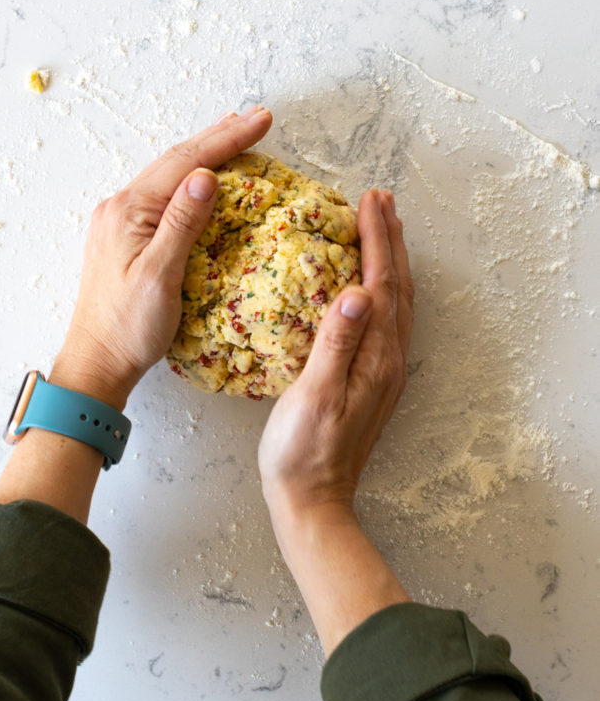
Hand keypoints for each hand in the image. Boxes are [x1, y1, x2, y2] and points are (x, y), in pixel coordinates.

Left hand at [51, 107, 272, 408]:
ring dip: (204, 153)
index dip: (227, 140)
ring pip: (169, 174)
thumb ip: (181, 224)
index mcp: (129, 211)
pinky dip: (190, 177)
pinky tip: (203, 178)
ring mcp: (120, 221)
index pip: (186, 163)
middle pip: (176, 160)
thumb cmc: (128, 328)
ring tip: (234, 134)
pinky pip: (163, 193)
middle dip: (219, 136)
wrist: (96, 362)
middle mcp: (121, 208)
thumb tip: (205, 176)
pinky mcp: (125, 237)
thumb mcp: (159, 276)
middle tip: (257, 118)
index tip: (262, 121)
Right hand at [259, 189, 412, 519]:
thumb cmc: (303, 453)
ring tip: (381, 227)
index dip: (377, 239)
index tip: (370, 200)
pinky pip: (385, 319)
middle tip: (380, 199)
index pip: (381, 284)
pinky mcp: (372, 379)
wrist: (313, 501)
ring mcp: (383, 371)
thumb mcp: (314, 396)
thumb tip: (357, 292)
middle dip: (390, 239)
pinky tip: (368, 283)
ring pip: (396, 302)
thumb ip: (336, 343)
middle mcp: (388, 360)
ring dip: (391, 260)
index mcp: (376, 358)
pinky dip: (382, 287)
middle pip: (397, 286)